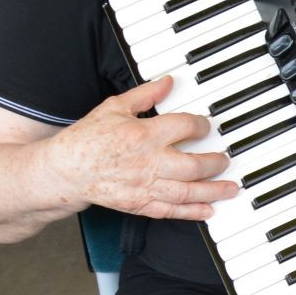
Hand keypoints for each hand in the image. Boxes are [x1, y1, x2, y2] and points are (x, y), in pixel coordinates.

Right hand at [48, 77, 238, 220]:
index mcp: (144, 134)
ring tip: (230, 188)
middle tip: (225, 159)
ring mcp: (144, 186)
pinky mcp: (138, 204)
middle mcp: (148, 162)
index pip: (186, 127)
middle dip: (216, 163)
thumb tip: (167, 82)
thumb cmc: (87, 139)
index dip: (202, 125)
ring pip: (188, 191)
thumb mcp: (114, 108)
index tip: (207, 127)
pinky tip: (208, 210)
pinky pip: (170, 211)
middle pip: (194, 165)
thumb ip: (145, 95)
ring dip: (213, 191)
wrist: (64, 171)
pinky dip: (192, 212)